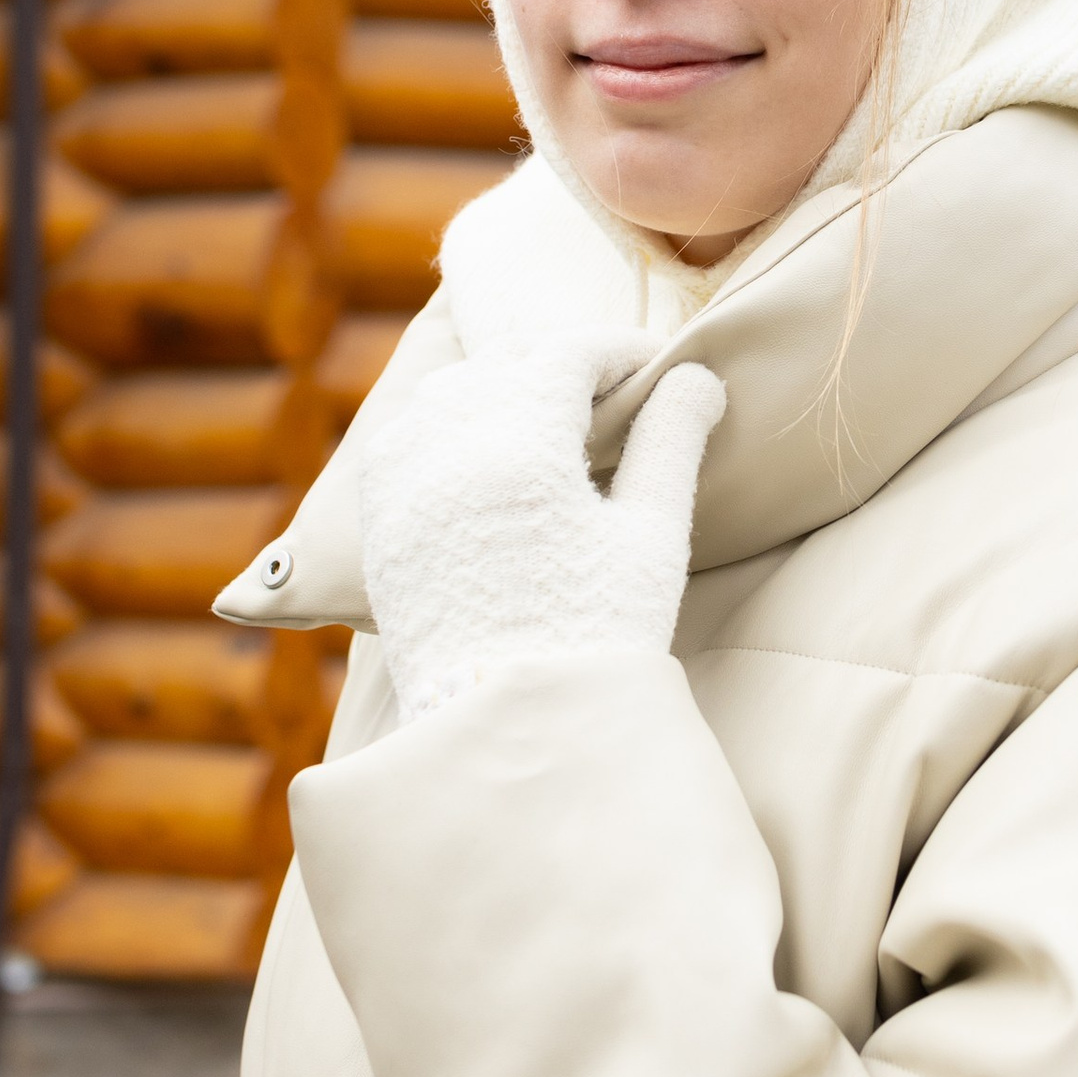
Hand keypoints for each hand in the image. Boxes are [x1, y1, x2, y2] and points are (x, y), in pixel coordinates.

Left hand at [356, 337, 725, 719]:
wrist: (507, 726)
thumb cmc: (595, 634)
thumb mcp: (649, 537)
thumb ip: (670, 443)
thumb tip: (697, 377)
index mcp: (523, 443)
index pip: (569, 353)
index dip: (619, 350)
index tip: (655, 368)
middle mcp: (451, 446)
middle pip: (506, 363)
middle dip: (560, 367)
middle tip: (609, 396)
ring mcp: (404, 480)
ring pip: (448, 391)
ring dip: (499, 389)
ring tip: (547, 424)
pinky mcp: (380, 519)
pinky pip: (405, 437)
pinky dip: (444, 427)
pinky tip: (482, 459)